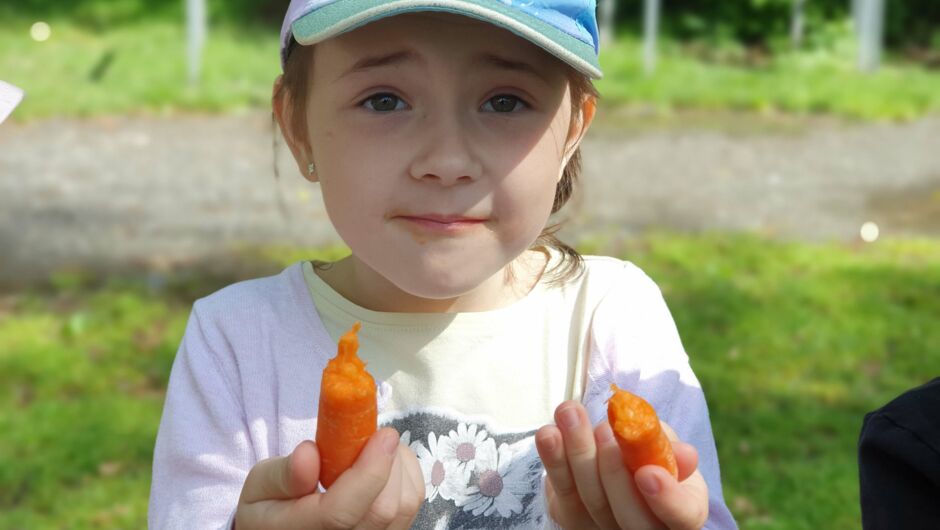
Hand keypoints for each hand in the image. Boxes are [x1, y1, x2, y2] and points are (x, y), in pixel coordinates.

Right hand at [234, 427, 424, 528]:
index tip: (383, 435)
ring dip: (399, 466)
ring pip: (403, 508)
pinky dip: (407, 475)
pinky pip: (411, 505)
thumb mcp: (260, 486)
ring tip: (374, 448)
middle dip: (388, 463)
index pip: (339, 512)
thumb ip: (283, 474)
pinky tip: (386, 464)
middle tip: (375, 434)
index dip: (368, 473)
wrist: (284, 527)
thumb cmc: (272, 504)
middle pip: (381, 511)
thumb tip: (308, 454)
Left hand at [535, 401, 708, 529]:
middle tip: (603, 431)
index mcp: (681, 511)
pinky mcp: (574, 520)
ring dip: (578, 453)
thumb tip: (684, 454)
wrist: (616, 461)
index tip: (647, 473)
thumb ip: (670, 447)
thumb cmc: (649, 453)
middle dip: (613, 471)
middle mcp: (646, 529)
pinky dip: (554, 460)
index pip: (683, 515)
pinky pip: (562, 494)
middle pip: (630, 517)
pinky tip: (550, 433)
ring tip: (571, 413)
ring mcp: (607, 528)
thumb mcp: (667, 445)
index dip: (668, 499)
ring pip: (592, 502)